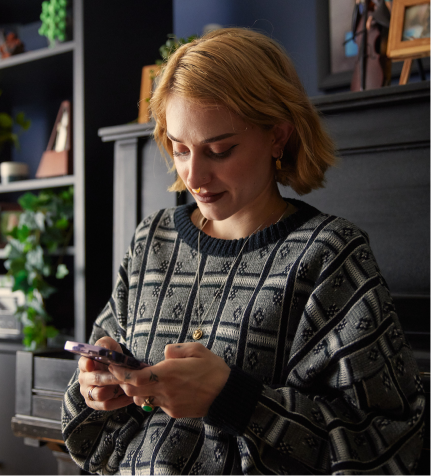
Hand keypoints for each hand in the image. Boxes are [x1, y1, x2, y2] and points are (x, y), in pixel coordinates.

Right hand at [78, 336, 133, 410]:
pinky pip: (106, 405)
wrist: (116, 370)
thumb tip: (104, 347)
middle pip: (96, 379)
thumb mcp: (110, 346)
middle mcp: (84, 378)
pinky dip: (119, 402)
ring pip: (100, 395)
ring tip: (128, 386)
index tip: (92, 364)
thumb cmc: (111, 357)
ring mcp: (88, 392)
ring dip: (116, 391)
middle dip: (112, 378)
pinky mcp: (94, 403)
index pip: (83, 363)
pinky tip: (129, 396)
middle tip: (125, 376)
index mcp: (85, 363)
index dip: (87, 364)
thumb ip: (106, 344)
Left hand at [108, 342, 230, 418]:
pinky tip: (166, 388)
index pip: (135, 377)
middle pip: (133, 390)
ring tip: (145, 379)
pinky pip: (158, 404)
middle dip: (125, 382)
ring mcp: (169, 404)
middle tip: (124, 372)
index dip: (121, 373)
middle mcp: (165, 390)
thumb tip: (164, 352)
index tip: (113, 367)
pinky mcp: (174, 412)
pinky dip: (155, 396)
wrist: (227, 395)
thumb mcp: (197, 349)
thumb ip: (176, 349)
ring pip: (143, 399)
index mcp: (168, 373)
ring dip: (139, 390)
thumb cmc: (213, 369)